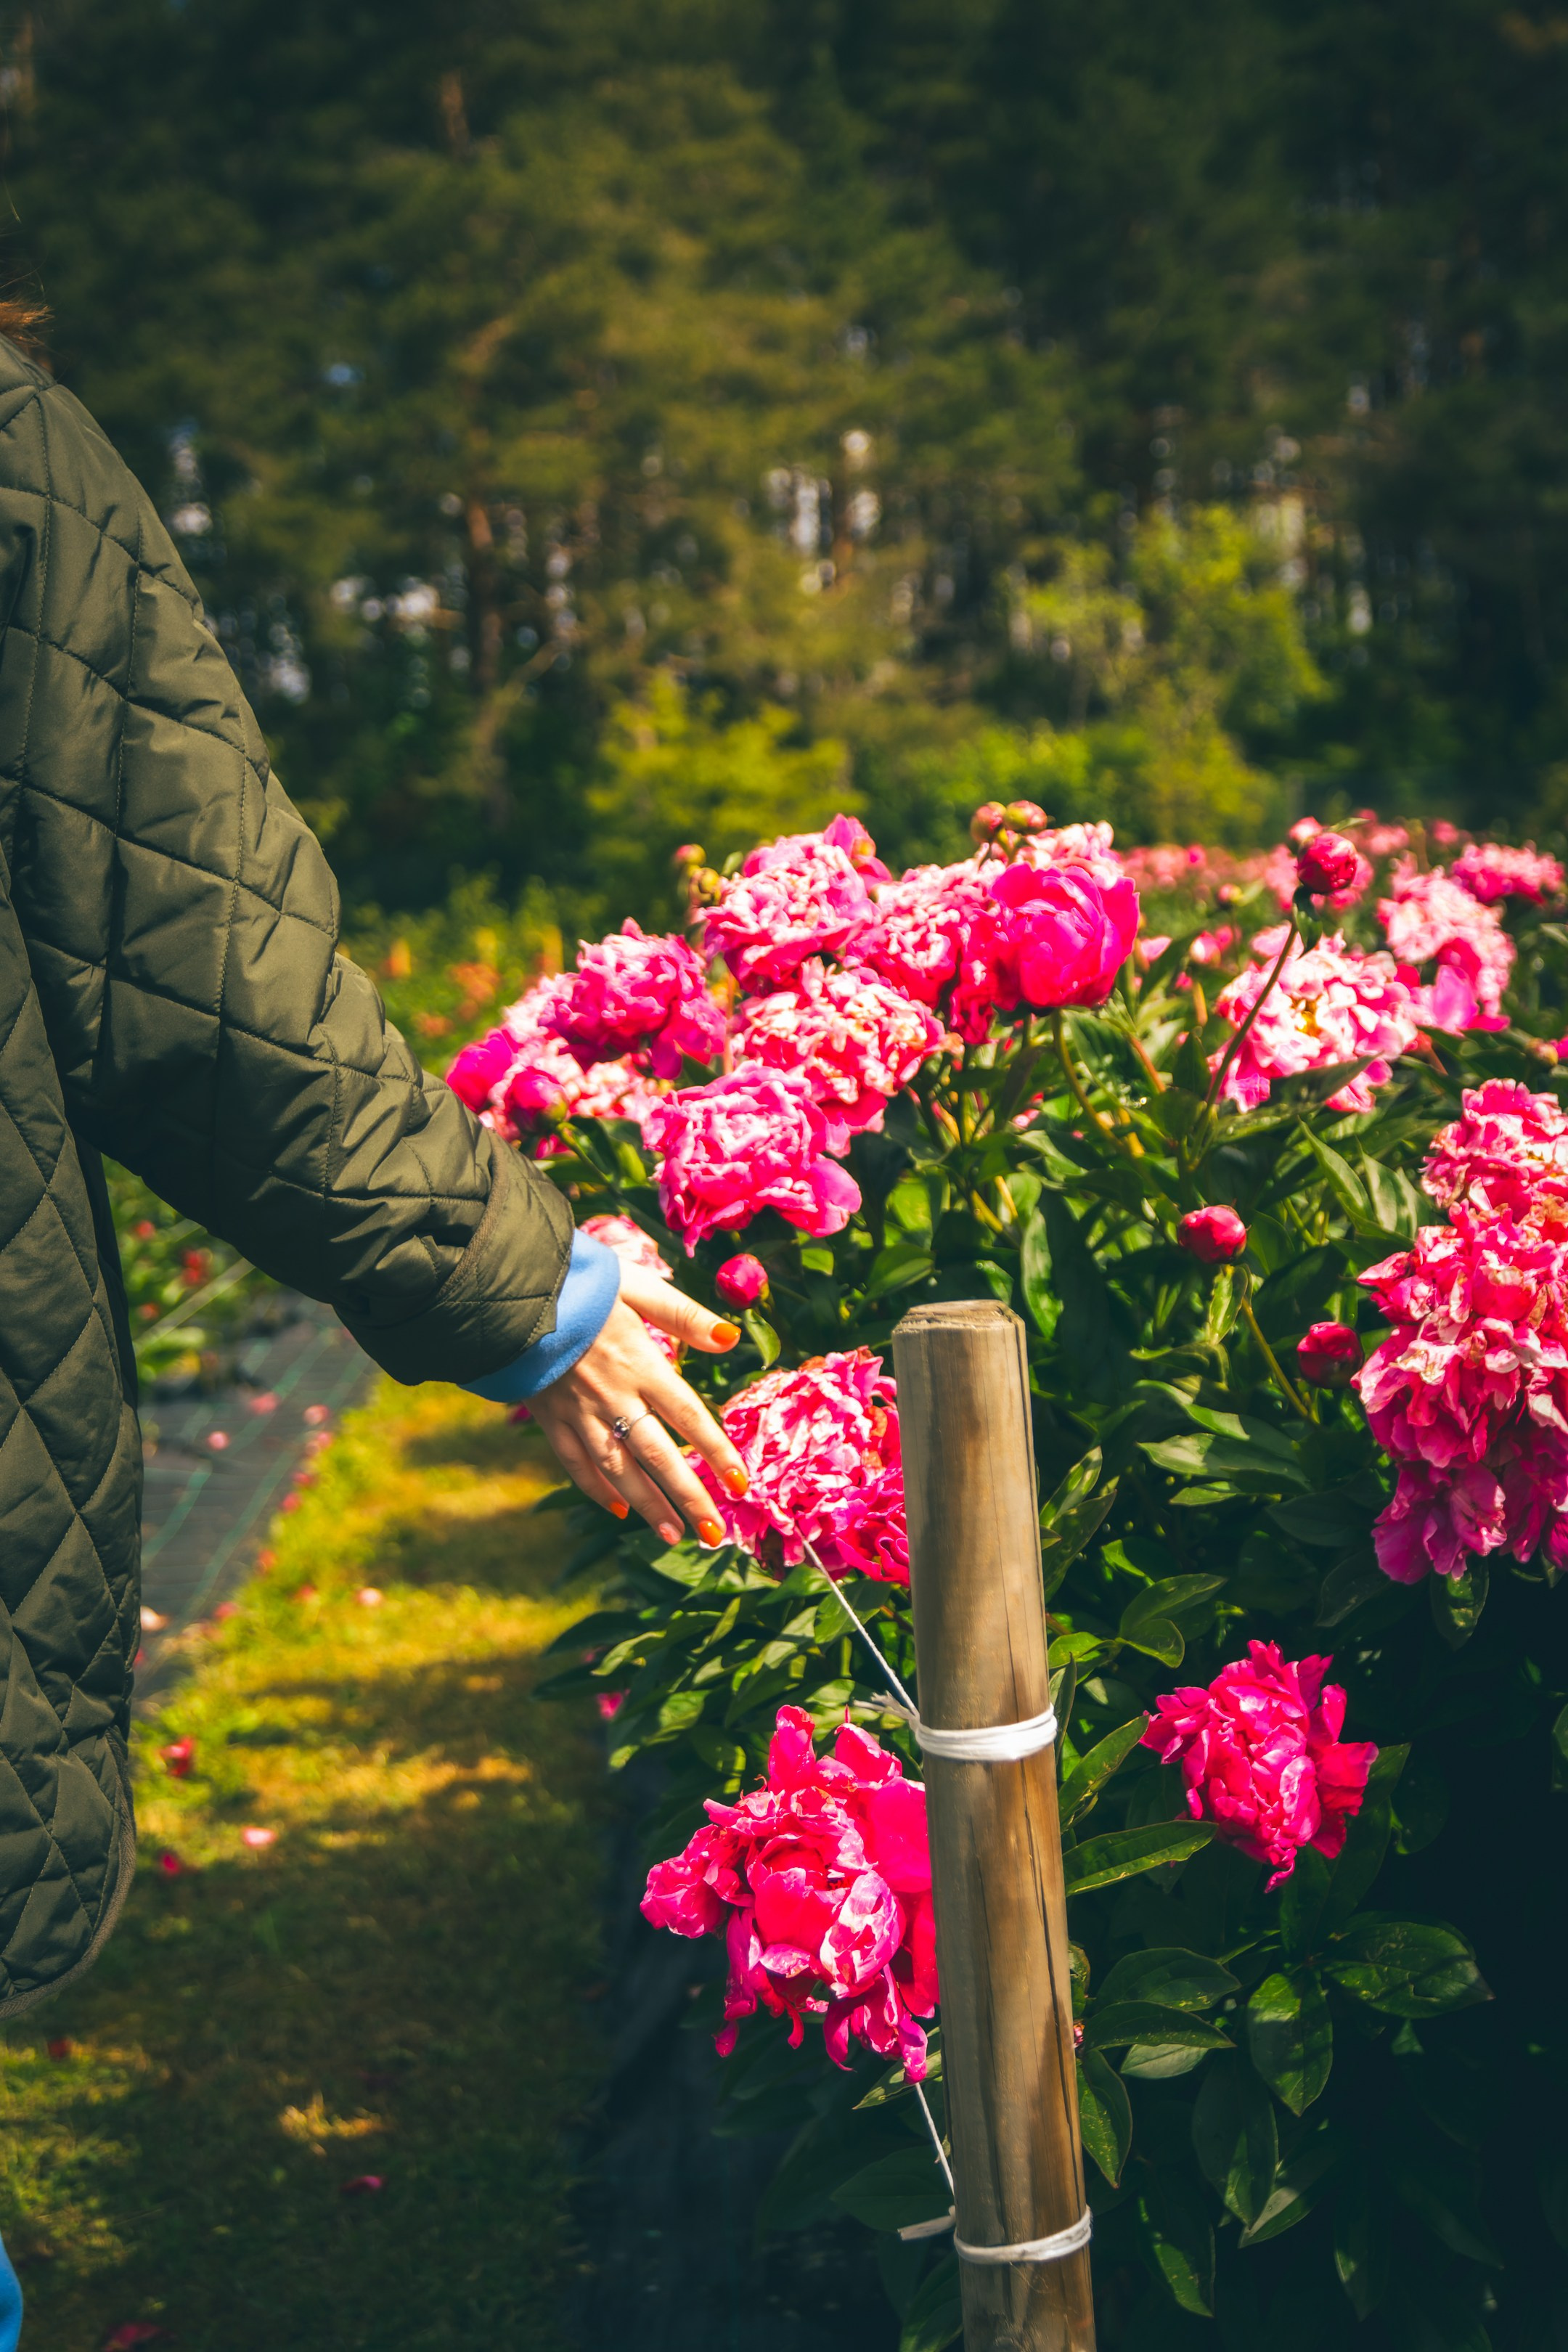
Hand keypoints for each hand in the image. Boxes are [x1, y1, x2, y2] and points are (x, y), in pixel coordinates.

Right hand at [527, 1267, 748, 1544]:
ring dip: (647, 1505)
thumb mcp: (636, 1285)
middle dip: (687, 1498)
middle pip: (656, 1456)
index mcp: (639, 1362)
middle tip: (712, 1535)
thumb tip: (732, 1338)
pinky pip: (574, 1461)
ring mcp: (577, 1411)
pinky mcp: (548, 1417)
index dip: (716, 1451)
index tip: (740, 1485)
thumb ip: (684, 1315)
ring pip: (616, 1469)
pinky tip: (617, 1510)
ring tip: (673, 1534)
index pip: (687, 1416)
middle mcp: (611, 1395)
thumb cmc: (579, 1281)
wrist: (505, 1290)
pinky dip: (596, 1488)